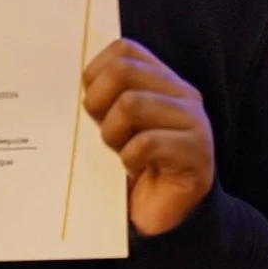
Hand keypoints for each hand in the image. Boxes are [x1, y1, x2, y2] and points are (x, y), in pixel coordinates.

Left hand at [83, 38, 214, 236]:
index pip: (123, 50)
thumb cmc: (133, 166)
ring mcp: (195, 121)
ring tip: (122, 153)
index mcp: (162, 80)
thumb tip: (69, 82)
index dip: (96, 74)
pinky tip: (136, 171)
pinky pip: (145, 145)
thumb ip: (104, 97)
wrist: (162, 218)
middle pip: (122, 71)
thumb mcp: (114, 123)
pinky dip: (129, 160)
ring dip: (113, 136)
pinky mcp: (197, 154)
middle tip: (106, 134)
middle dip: (98, 104)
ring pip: (130, 104)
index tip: (93, 107)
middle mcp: (183, 93)